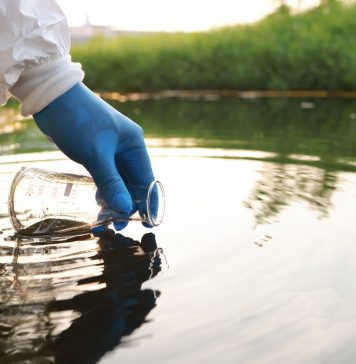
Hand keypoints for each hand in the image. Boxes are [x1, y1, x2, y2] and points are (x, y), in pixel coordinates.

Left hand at [33, 82, 154, 229]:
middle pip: (133, 183)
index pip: (147, 179)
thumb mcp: (96, 154)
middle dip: (126, 205)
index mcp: (134, 145)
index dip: (149, 202)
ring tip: (103, 219)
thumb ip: (111, 182)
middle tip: (116, 224)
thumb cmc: (78, 121)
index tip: (147, 223)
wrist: (52, 98)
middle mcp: (127, 149)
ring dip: (113, 200)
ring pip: (119, 182)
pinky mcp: (97, 154)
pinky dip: (103, 191)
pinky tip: (97, 204)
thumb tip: (125, 209)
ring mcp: (112, 151)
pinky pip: (106, 177)